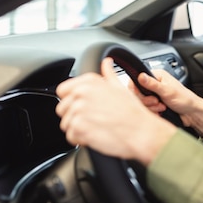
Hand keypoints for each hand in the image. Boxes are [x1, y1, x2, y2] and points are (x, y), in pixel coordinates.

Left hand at [55, 58, 174, 164]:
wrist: (141, 131)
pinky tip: (95, 135)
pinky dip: (81, 139)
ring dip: (78, 129)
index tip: (82, 106)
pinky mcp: (78, 128)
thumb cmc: (133, 112)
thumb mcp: (121, 88)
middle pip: (62, 109)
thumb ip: (109, 74)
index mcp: (89, 83)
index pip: (63, 90)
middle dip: (74, 116)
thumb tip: (106, 63)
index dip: (71, 100)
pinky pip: (71, 136)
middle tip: (93, 120)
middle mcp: (81, 94)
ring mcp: (79, 111)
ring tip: (96, 128)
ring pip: (66, 124)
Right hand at [131, 68, 202, 135]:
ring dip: (151, 107)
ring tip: (162, 107)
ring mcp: (154, 94)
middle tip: (157, 101)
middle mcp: (154, 84)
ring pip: (142, 103)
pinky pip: (147, 109)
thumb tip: (141, 76)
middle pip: (137, 93)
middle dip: (147, 101)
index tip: (144, 96)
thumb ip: (152, 84)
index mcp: (157, 76)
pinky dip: (153, 112)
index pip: (136, 80)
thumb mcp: (168, 91)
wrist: (192, 113)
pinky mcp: (155, 104)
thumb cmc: (185, 100)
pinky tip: (161, 111)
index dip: (137, 90)